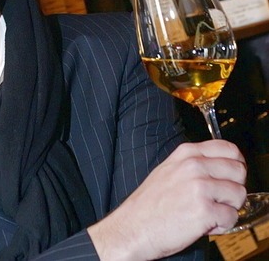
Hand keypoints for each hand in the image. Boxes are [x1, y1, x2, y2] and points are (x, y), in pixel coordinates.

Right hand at [88, 140, 246, 259]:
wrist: (134, 226)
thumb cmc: (150, 202)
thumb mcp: (169, 169)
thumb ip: (195, 163)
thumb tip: (223, 166)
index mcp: (186, 153)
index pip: (229, 148)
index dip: (236, 163)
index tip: (231, 175)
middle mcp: (194, 166)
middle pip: (239, 170)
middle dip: (234, 187)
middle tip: (219, 198)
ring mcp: (200, 187)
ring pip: (239, 194)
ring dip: (228, 207)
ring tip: (209, 211)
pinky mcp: (205, 211)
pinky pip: (232, 217)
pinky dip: (222, 225)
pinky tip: (204, 224)